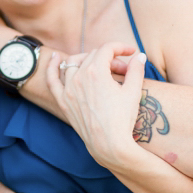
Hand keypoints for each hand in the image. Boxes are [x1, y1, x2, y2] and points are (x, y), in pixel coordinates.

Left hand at [46, 43, 146, 165]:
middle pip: (94, 56)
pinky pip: (52, 79)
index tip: (131, 52)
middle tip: (124, 71)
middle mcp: (78, 77)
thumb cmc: (122, 119)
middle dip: (111, 59)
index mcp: (96, 71)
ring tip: (101, 67)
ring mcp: (68, 89)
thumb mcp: (133, 92)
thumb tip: (140, 55)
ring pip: (75, 63)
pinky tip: (55, 57)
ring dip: (88, 60)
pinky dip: (52, 67)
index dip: (121, 47)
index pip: (107, 49)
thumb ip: (136, 69)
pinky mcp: (63, 101)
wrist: (109, 145)